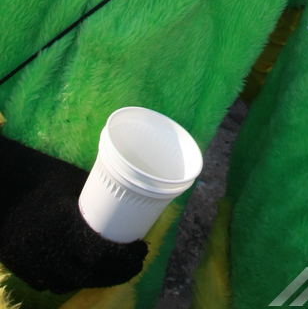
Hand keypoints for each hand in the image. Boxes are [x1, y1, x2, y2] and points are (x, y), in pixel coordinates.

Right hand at [0, 133, 146, 292]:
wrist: (2, 187)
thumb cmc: (40, 176)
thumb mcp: (71, 180)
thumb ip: (93, 196)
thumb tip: (127, 197)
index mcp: (64, 227)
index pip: (101, 256)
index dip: (126, 259)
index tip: (142, 249)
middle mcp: (49, 251)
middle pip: (90, 276)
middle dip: (117, 273)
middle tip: (134, 263)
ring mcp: (33, 263)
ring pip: (70, 283)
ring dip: (94, 279)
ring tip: (112, 268)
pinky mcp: (21, 267)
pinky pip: (50, 283)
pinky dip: (69, 280)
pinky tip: (81, 271)